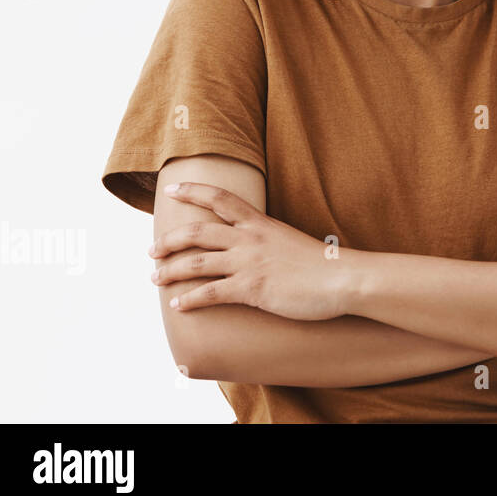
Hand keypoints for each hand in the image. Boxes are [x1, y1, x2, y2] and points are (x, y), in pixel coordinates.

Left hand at [149, 182, 349, 320]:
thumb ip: (268, 240)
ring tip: (155, 278)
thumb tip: (256, 246)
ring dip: (170, 271)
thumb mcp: (291, 240)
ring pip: (197, 262)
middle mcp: (250, 239)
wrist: (343, 279)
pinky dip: (189, 299)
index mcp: (261, 224)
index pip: (220, 198)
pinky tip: (177, 305)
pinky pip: (210, 293)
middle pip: (197, 231)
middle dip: (169, 240)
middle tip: (153, 250)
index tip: (171, 189)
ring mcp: (249, 263)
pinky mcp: (252, 289)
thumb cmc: (324, 263)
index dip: (193, 190)